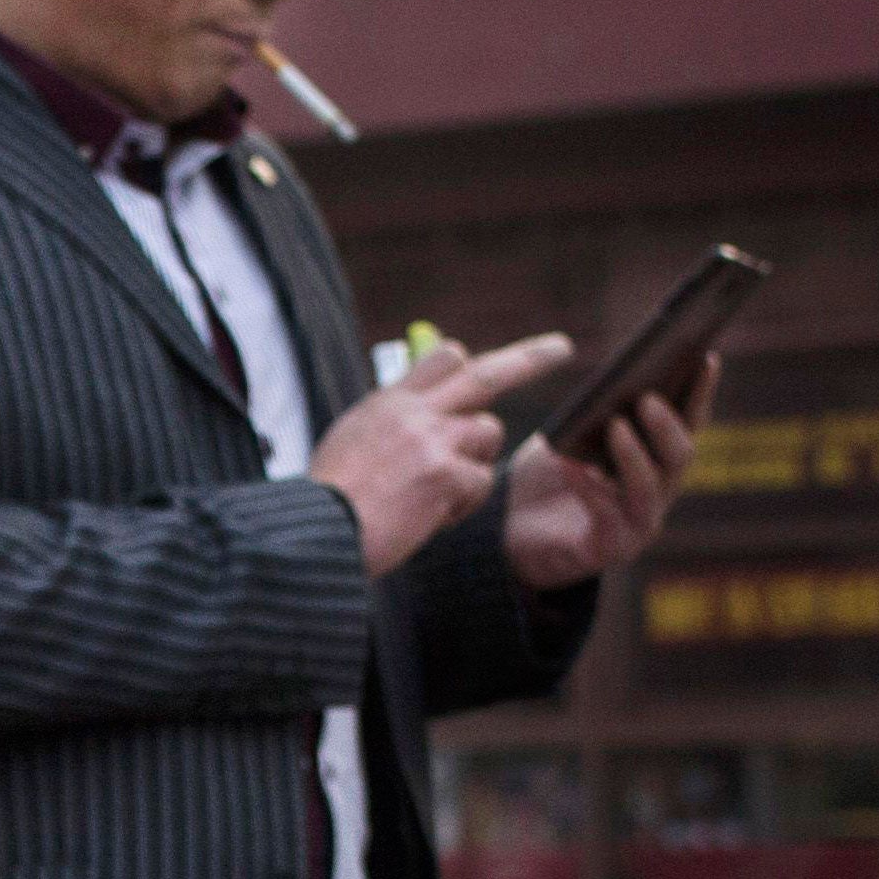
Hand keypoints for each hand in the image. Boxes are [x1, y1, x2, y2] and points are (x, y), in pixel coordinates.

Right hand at [310, 343, 518, 574]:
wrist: (317, 531)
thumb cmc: (330, 497)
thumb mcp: (352, 438)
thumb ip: (393, 419)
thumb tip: (424, 409)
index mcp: (391, 400)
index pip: (445, 359)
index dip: (468, 363)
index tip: (489, 366)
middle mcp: (415, 411)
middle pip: (486, 373)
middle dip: (530, 358)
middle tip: (562, 347)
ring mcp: (433, 440)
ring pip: (488, 434)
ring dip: (474, 463)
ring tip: (435, 492)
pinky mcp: (444, 474)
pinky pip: (482, 481)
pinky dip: (463, 502)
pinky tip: (429, 517)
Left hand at [501, 354, 715, 586]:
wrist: (513, 530)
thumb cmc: (549, 474)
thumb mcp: (572, 434)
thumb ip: (596, 413)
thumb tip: (613, 384)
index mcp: (657, 458)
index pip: (689, 423)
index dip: (700, 393)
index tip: (705, 358)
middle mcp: (658, 490)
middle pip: (680, 456)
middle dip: (667, 425)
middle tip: (647, 397)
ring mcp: (638, 523)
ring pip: (648, 488)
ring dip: (633, 455)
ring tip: (615, 426)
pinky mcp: (610, 548)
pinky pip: (605, 515)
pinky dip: (590, 487)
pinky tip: (573, 465)